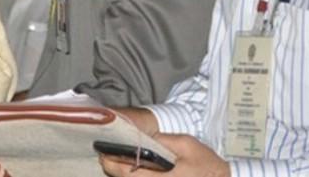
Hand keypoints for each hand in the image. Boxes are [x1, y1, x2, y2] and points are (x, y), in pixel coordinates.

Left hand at [99, 134, 228, 176]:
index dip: (112, 163)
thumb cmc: (205, 163)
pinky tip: (131, 168)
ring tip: (114, 160)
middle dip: (113, 168)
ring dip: (122, 174)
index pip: (128, 174)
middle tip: (104, 154)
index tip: (102, 152)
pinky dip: (133, 176)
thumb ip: (162, 141)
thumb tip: (139, 137)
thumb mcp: (186, 144)